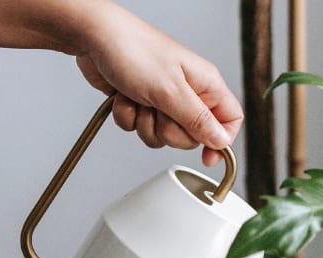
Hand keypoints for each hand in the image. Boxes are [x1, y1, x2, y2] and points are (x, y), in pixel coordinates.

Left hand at [75, 4, 242, 165]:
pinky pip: (140, 128)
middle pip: (193, 136)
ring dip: (146, 124)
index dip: (222, 140)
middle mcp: (188, 93)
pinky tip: (125, 97)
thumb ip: (198, 120)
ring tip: (140, 99)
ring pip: (164, 136)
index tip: (207, 155)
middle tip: (160, 111)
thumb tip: (221, 141)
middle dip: (170, 131)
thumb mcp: (171, 91)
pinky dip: (128, 117)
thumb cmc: (134, 50)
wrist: (92, 37)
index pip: (230, 119)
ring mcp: (165, 99)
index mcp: (206, 84)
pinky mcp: (142, 104)